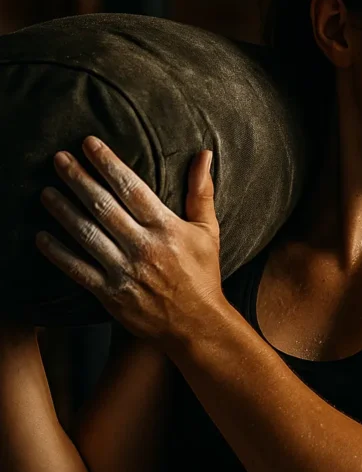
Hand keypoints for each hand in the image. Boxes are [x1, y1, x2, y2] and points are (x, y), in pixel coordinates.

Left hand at [36, 136, 225, 345]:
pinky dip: (58, 254)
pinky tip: (42, 238)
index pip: (131, 188)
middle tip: (59, 160)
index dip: (108, 164)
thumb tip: (203, 154)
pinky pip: (78, 270)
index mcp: (166, 228)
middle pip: (103, 206)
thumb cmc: (203, 276)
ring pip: (86, 235)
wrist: (197, 326)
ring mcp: (125, 272)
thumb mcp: (209, 232)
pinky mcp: (111, 295)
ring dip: (63, 211)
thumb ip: (201, 192)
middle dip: (78, 180)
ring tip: (46, 193)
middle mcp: (143, 247)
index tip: (89, 145)